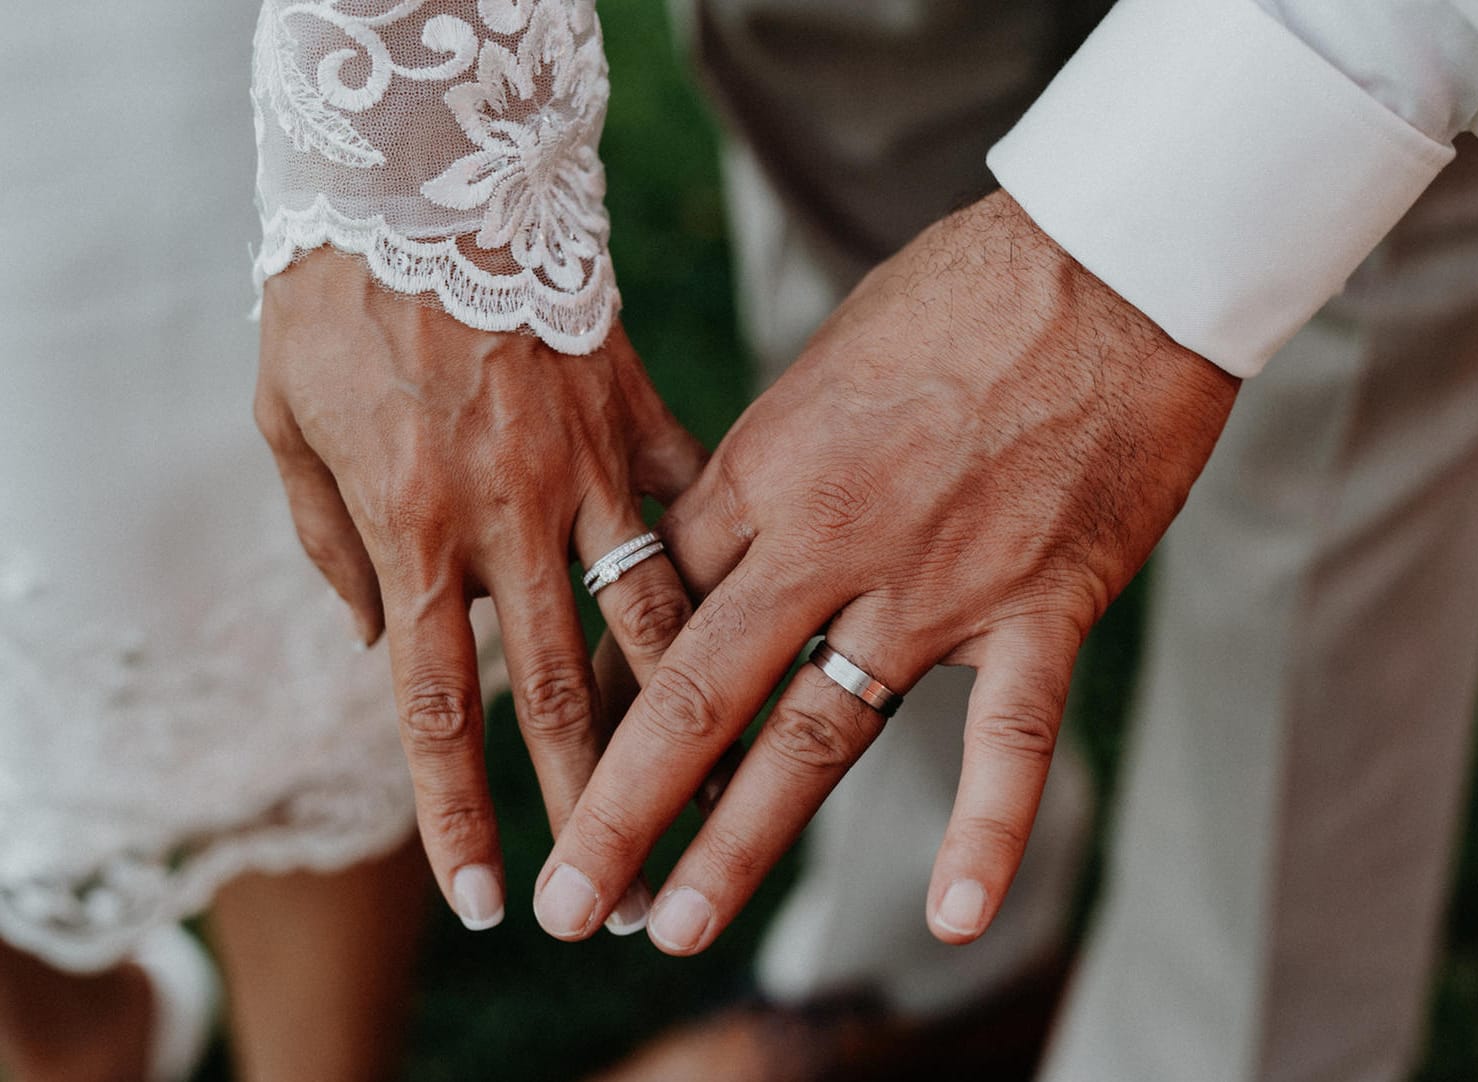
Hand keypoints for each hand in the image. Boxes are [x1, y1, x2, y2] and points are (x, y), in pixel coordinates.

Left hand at [255, 249, 704, 930]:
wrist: (419, 175)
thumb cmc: (334, 302)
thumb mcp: (289, 428)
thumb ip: (335, 548)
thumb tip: (384, 643)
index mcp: (416, 527)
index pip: (437, 704)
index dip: (462, 811)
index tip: (494, 900)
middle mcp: (515, 515)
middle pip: (565, 690)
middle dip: (599, 806)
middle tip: (624, 896)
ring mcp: (590, 466)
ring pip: (657, 615)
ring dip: (689, 719)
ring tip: (724, 799)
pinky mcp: (640, 413)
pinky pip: (696, 502)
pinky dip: (726, 566)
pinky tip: (772, 628)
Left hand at [536, 190, 1238, 950]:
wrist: (1109, 260)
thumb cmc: (959, 293)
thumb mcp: (823, 364)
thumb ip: (771, 464)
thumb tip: (721, 533)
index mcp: (765, 469)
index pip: (656, 609)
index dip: (605, 696)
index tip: (570, 760)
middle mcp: (829, 539)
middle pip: (699, 690)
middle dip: (621, 806)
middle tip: (571, 902)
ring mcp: (934, 582)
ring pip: (818, 734)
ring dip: (739, 842)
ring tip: (676, 926)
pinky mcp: (1041, 605)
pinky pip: (1009, 739)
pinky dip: (983, 833)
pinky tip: (953, 918)